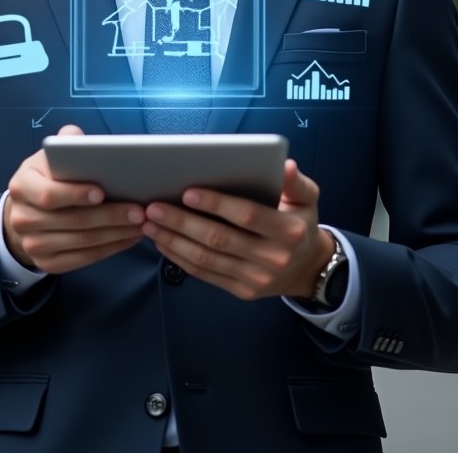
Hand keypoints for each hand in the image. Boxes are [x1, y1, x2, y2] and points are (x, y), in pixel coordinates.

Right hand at [3, 125, 145, 273]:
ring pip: (81, 242)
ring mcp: (32, 245)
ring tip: (141, 224)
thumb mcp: (50, 157)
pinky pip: (83, 259)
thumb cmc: (48, 177)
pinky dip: (110, 249)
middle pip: (71, 221)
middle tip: (138, 211)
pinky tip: (129, 238)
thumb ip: (66, 143)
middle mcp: (22, 219)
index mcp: (22, 186)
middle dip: (109, 216)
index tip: (102, 192)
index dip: (75, 194)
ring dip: (116, 234)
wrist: (27, 211)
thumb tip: (78, 138)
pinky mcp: (46, 263)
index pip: (48, 195)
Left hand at [141, 159, 334, 300]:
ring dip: (174, 240)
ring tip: (149, 223)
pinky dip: (180, 258)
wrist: (308, 268)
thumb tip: (285, 166)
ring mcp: (255, 279)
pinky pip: (206, 274)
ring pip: (207, 259)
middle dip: (182, 222)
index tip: (188, 191)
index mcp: (288, 231)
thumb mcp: (308, 198)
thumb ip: (296, 182)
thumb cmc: (301, 223)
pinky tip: (162, 242)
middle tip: (154, 206)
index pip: (247, 215)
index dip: (217, 204)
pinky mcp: (242, 291)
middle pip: (219, 239)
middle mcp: (272, 258)